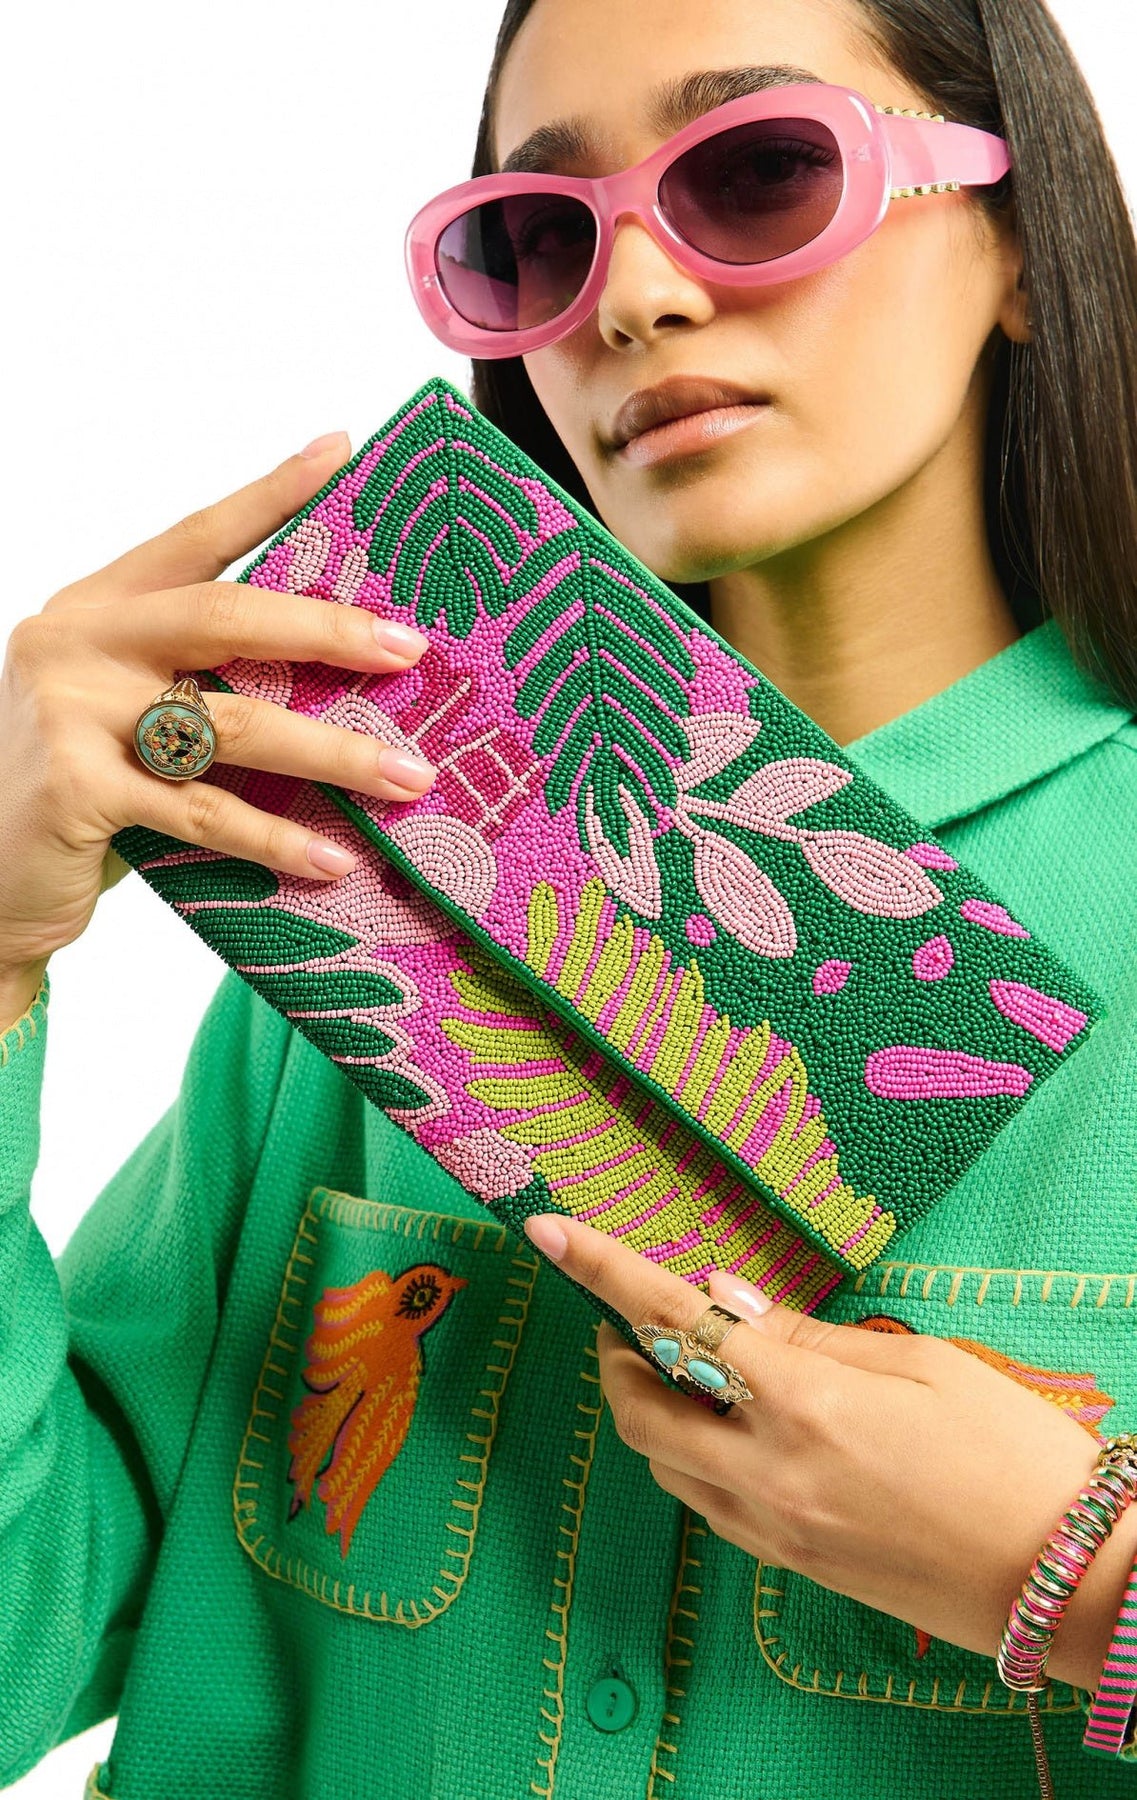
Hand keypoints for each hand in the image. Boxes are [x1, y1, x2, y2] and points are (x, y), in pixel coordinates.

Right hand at [0, 430, 437, 998]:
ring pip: (235, 724)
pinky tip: (335, 860)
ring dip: (335, 754)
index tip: (340, 452)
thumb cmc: (81, 788)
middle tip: (410, 650)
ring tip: (409, 777)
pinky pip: (206, 813)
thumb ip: (194, 676)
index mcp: (97, 605)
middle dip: (329, 632)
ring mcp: (71, 713)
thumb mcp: (126, 709)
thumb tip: (332, 667)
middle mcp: (78, 642)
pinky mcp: (78, 790)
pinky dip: (278, 840)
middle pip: (224, 616)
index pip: (197, 536)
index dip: (270, 495)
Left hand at [523, 1210, 1132, 1689]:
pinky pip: (704, 1504)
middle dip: (617, 1355)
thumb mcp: (919, 1361)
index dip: (600, 1269)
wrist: (1063, 1579)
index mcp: (802, 1402)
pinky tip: (730, 1429)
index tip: (546, 1229)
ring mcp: (773, 1528)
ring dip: (651, 1408)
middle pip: (638, 1408)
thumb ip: (805, 1333)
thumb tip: (718, 1295)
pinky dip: (691, 1456)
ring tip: (687, 1368)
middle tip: (634, 1319)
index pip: (670, 1321)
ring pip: (662, 1462)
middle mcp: (768, 1472)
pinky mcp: (789, 1566)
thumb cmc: (1010, 1451)